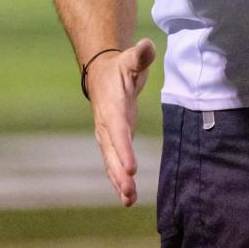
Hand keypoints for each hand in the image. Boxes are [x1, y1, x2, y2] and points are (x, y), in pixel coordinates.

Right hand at [86, 38, 156, 205]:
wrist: (102, 74)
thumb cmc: (121, 66)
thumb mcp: (131, 58)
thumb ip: (140, 55)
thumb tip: (146, 47)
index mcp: (112, 107)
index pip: (117, 131)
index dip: (123, 150)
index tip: (131, 168)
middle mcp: (106, 125)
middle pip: (112, 152)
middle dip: (119, 172)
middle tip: (129, 189)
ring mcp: (107, 135)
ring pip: (111, 162)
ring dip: (119, 181)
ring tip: (129, 200)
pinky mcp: (112, 142)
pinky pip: (114, 163)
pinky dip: (119, 180)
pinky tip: (127, 197)